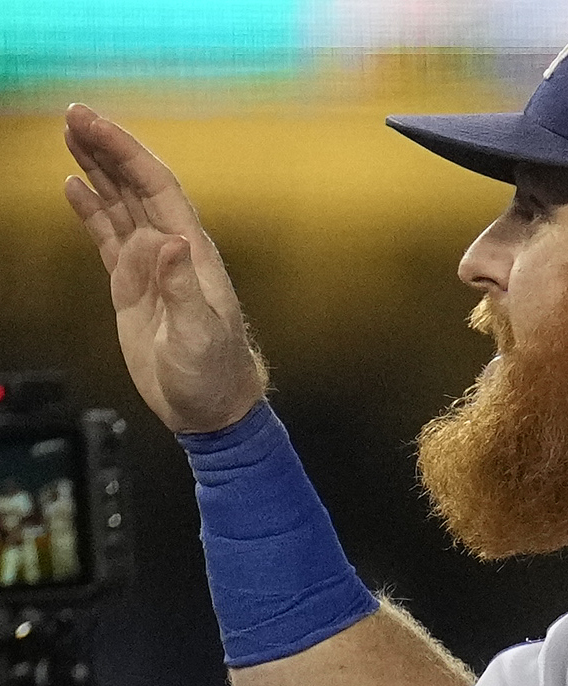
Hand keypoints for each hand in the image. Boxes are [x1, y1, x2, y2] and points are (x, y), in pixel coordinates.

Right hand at [60, 104, 269, 436]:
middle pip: (136, 185)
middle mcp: (171, 250)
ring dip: (97, 169)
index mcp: (190, 253)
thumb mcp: (200, 334)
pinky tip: (75, 187)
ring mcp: (151, 265)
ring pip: (121, 204)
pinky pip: (108, 236)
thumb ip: (184, 288)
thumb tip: (169, 243)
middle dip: (107, 148)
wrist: (212, 407)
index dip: (125, 152)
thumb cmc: (215, 374)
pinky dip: (91, 210)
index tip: (93, 124)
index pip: (155, 187)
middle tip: (72, 115)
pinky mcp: (133, 284)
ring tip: (69, 136)